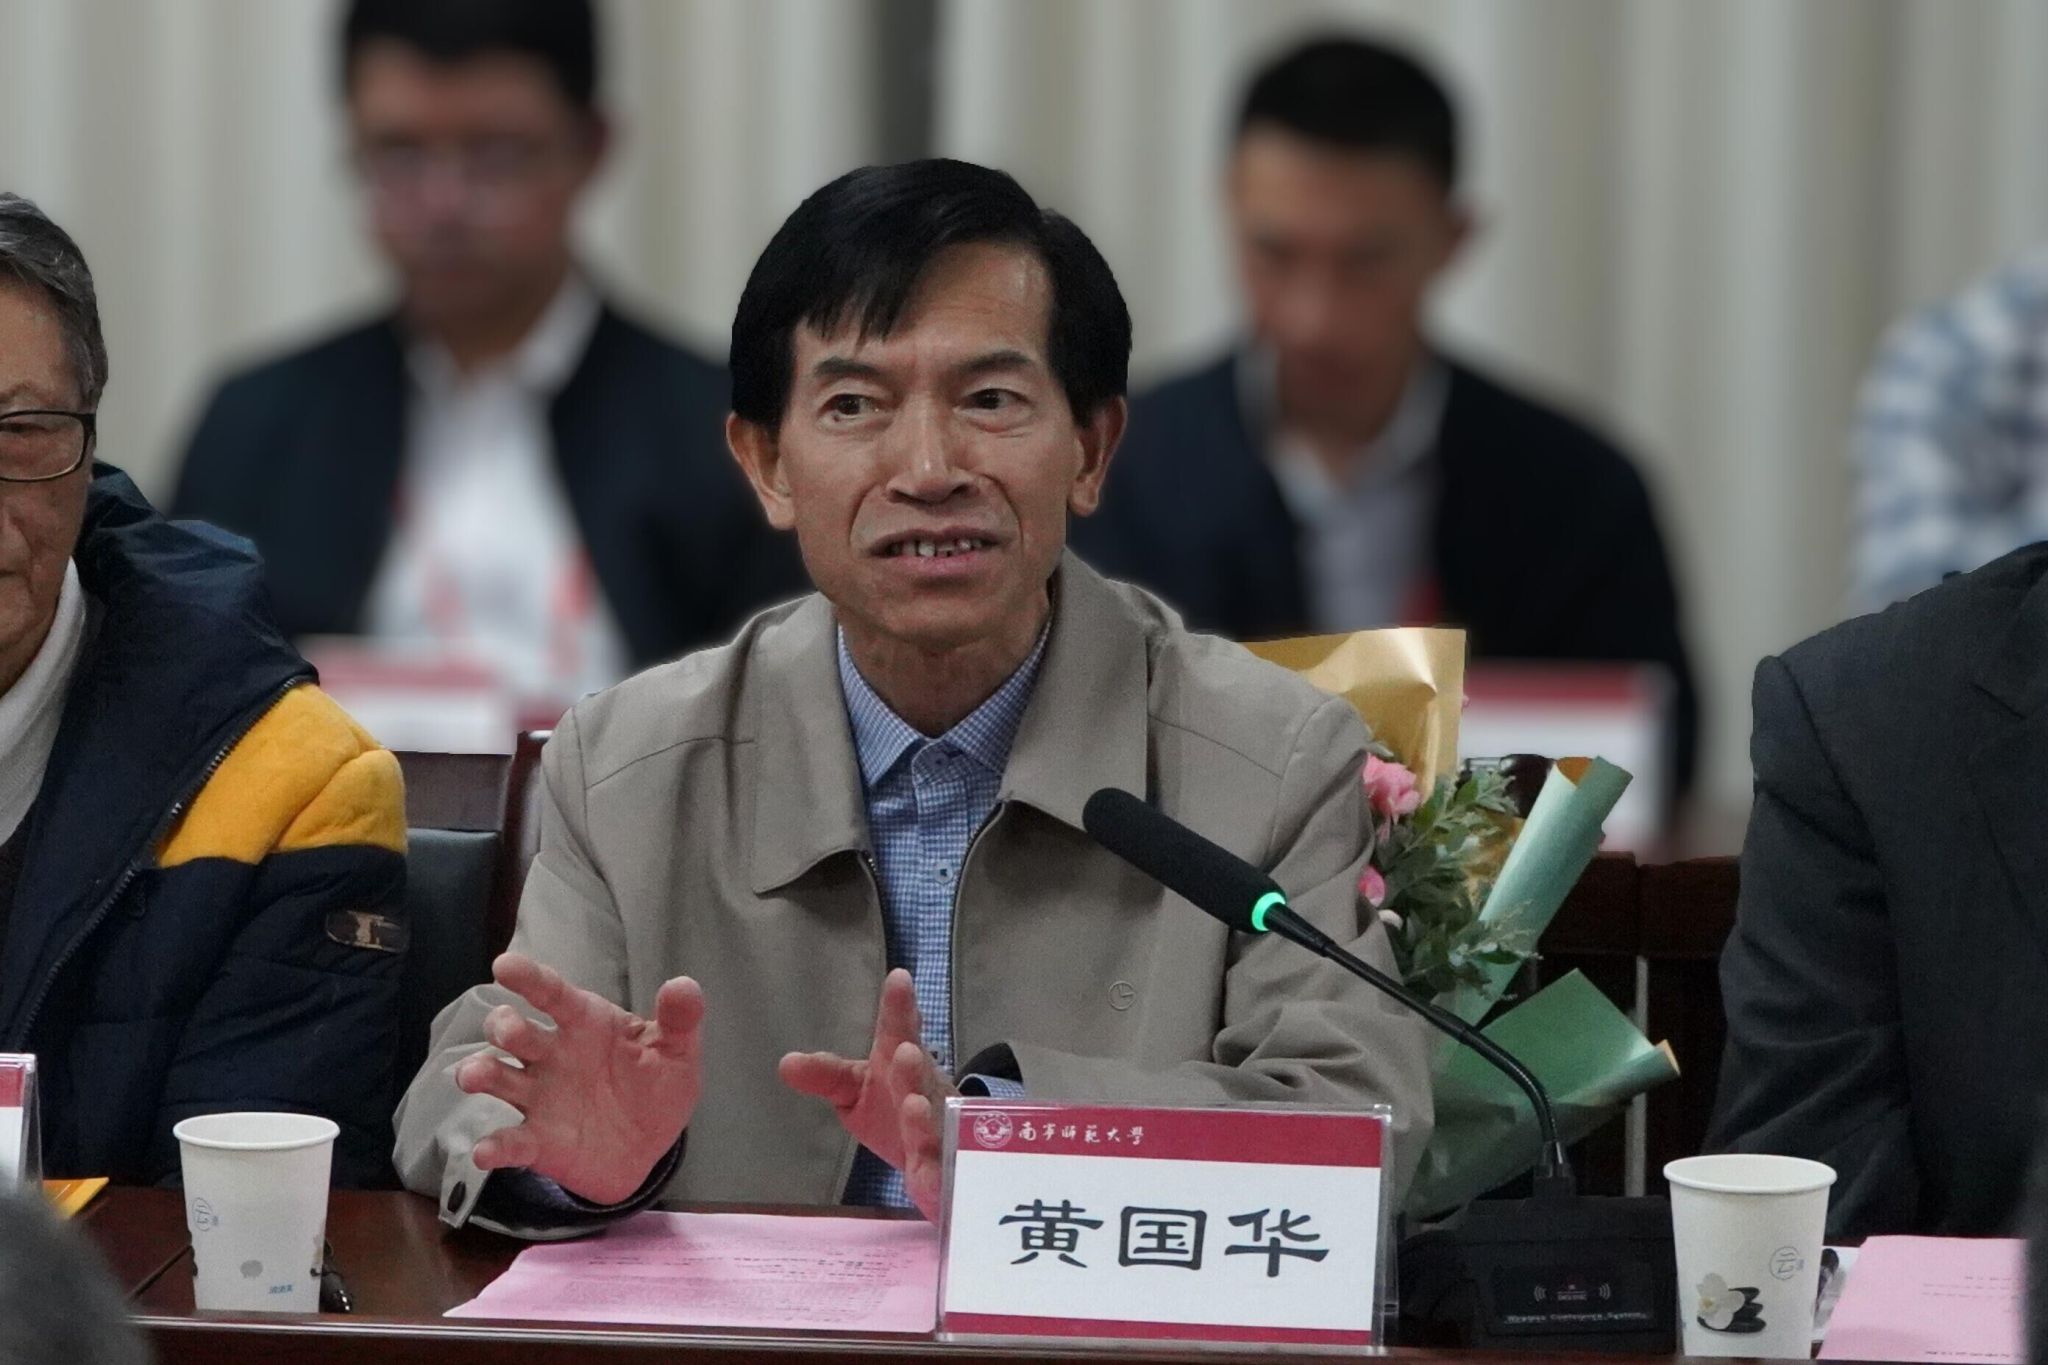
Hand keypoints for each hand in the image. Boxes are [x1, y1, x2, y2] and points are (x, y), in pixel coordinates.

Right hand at [455, 952, 703, 1205]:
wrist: (649, 1145)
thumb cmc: (655, 1084)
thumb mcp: (677, 1052)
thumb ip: (679, 1020)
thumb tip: (684, 984)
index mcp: (584, 1023)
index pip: (553, 994)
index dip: (529, 978)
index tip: (504, 964)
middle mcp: (551, 1055)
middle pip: (515, 1031)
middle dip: (504, 1026)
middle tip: (509, 1030)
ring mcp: (538, 1097)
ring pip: (498, 1077)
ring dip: (481, 1073)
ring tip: (473, 1075)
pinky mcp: (536, 1142)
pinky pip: (509, 1142)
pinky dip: (494, 1147)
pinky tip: (486, 1151)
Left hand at [779, 969, 957, 1218]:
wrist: (936, 1151)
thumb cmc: (890, 1108)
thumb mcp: (854, 1088)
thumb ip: (826, 1075)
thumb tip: (785, 1064)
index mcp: (900, 1064)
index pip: (899, 1031)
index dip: (899, 1007)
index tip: (897, 979)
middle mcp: (923, 1092)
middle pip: (919, 1080)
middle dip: (913, 1068)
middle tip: (905, 1053)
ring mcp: (937, 1133)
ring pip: (933, 1127)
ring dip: (925, 1119)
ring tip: (913, 1106)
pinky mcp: (939, 1173)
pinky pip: (939, 1177)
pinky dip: (935, 1179)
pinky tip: (927, 1182)